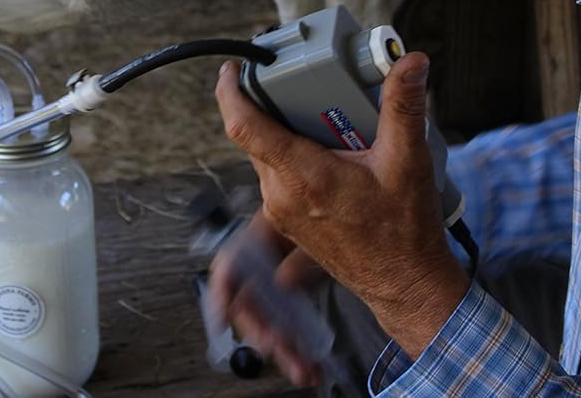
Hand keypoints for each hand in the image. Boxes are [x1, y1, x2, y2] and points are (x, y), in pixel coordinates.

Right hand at [205, 209, 328, 386]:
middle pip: (250, 304)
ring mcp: (279, 283)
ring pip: (271, 323)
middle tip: (276, 346)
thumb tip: (282, 281)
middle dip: (261, 331)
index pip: (230, 264)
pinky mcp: (296, 299)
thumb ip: (302, 257)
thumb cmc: (333, 209)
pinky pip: (291, 328)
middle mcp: (265, 263)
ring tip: (303, 371)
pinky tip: (314, 369)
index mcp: (262, 236)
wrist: (359, 212)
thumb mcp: (320, 230)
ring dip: (284, 351)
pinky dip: (301, 350)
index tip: (222, 320)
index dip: (221, 292)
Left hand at [214, 53, 469, 357]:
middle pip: (256, 135)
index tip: (231, 70)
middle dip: (273, 104)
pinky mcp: (287, 219)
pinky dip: (293, 154)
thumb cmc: (403, 234)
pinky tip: (328, 152)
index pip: (244, 127)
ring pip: (266, 154)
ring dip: (286, 131)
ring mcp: (281, 210)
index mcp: (303, 177)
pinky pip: (277, 174)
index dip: (230, 92)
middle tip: (305, 85)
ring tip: (326, 119)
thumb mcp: (408, 162)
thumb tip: (408, 65)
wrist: (404, 284)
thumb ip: (404, 107)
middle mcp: (282, 195)